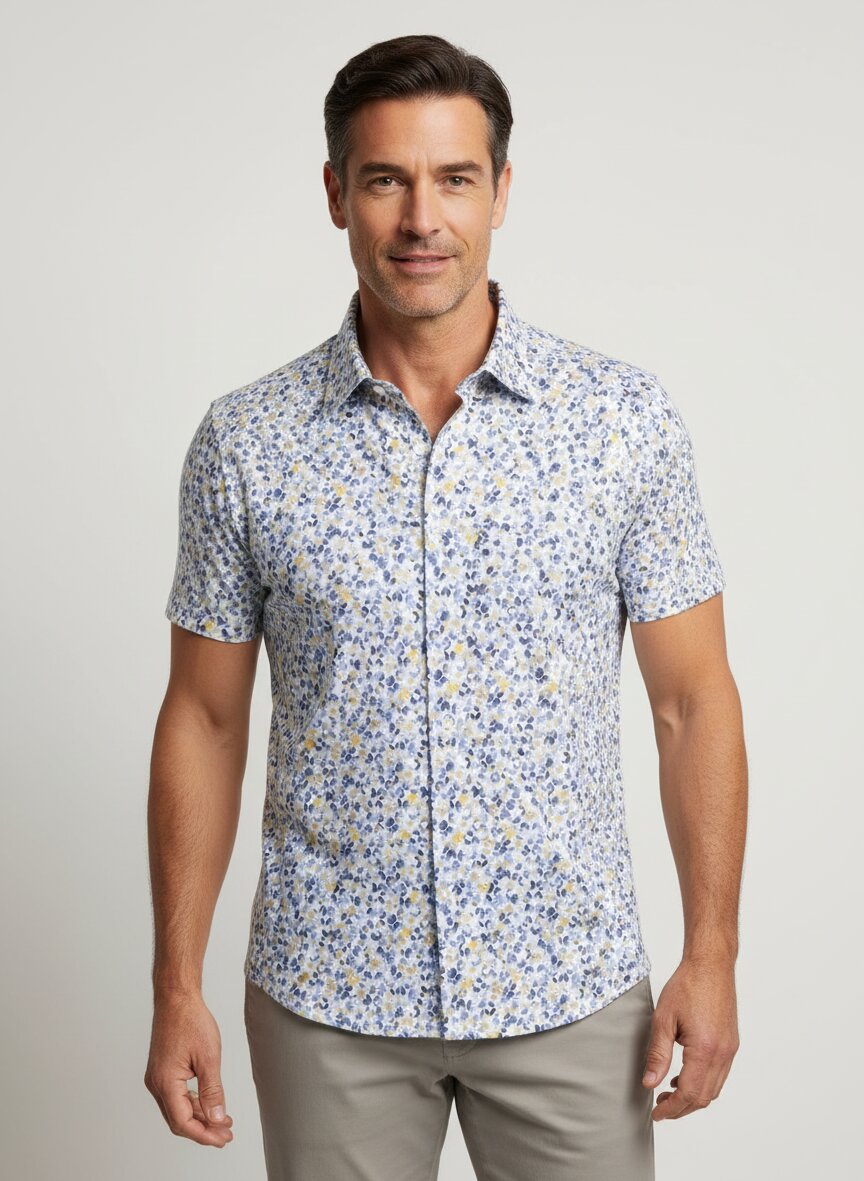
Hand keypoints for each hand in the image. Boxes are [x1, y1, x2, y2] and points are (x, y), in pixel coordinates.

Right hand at [144, 991, 234, 1147]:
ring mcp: (158, 1078)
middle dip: (203, 1130)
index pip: (183, 1122)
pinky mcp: (162, 1071)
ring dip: (199, 1118)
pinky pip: (177, 1096)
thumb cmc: (190, 1020)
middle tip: (225, 1135)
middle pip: (179, 1120)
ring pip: (178, 1109)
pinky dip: (193, 1104)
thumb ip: (212, 1091)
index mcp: (166, 1082)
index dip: (204, 1135)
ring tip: (222, 1122)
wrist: (177, 999)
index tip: (222, 1139)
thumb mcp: (209, 1057)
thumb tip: (217, 1118)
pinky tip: (209, 1105)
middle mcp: (157, 1084)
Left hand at [641, 958, 739, 1120]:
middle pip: (704, 1097)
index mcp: (705, 1050)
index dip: (672, 1109)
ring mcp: (730, 1050)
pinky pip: (719, 1075)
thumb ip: (657, 1054)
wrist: (711, 965)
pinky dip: (703, 1083)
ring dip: (693, 1098)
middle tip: (660, 1108)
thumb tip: (649, 1084)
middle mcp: (722, 1054)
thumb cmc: (687, 986)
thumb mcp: (663, 1019)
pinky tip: (685, 1077)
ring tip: (669, 1094)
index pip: (689, 1094)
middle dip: (682, 1108)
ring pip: (714, 1089)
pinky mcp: (731, 1044)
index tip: (657, 1114)